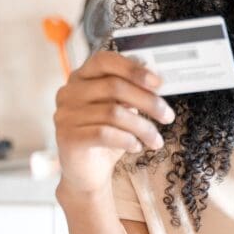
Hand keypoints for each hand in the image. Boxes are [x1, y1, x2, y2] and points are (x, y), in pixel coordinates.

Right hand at [53, 50, 175, 195]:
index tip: (158, 83)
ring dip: (143, 127)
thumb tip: (156, 81)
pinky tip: (136, 147)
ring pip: (113, 113)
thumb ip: (130, 92)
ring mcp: (65, 115)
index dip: (133, 69)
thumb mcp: (120, 109)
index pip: (104, 60)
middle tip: (168, 116)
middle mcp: (69, 92)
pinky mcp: (67, 137)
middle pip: (114, 87)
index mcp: (81, 78)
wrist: (87, 173)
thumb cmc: (106, 137)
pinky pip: (104, 133)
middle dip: (148, 102)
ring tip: (156, 140)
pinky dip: (127, 140)